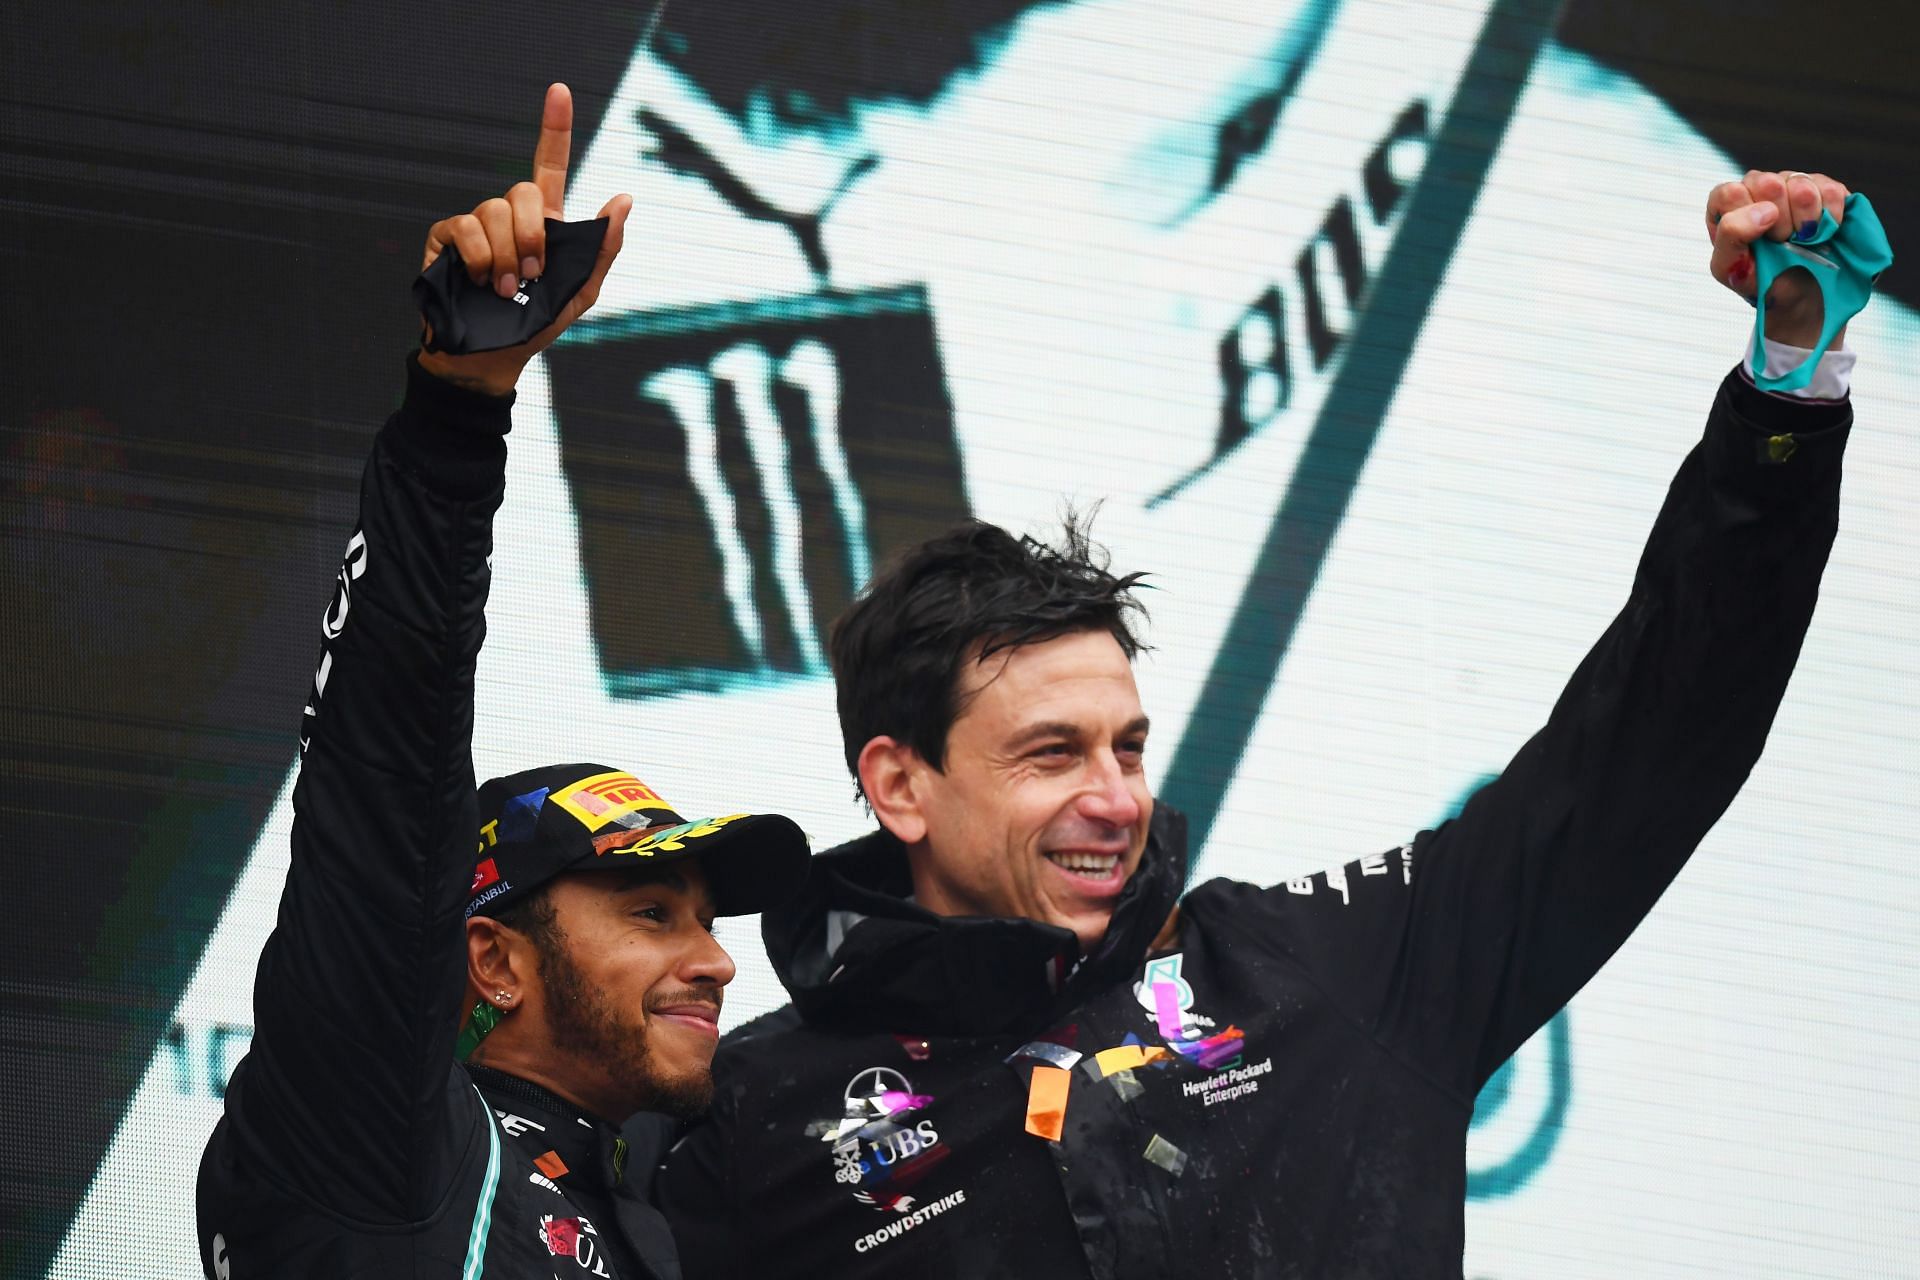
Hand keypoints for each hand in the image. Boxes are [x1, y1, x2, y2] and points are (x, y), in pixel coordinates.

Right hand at [416, 83, 631, 395]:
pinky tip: (479, 281)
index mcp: (543, 223)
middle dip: (532, 235)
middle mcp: (507, 217)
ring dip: (504, 255)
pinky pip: (464, 227)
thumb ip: (602, 247)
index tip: (560, 90)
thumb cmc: (537, 326)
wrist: (490, 358)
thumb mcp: (581, 292)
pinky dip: (477, 256)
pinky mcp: (444, 239)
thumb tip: (624, 198)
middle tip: (531, 274)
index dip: (554, 127)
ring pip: (492, 211)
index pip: (549, 164)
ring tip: (505, 288)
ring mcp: (474, 226)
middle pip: (520, 191)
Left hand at [1706, 169, 1849, 348]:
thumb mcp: (1729, 268)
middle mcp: (1757, 187)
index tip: (1760, 241)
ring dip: (1804, 221)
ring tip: (1802, 238)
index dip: (1748, 220)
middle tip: (1781, 242)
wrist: (1800, 294)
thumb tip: (1765, 210)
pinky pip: (1830, 190)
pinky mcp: (1824, 186)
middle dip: (1778, 222)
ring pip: (1800, 185)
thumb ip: (1730, 236)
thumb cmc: (1760, 278)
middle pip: (1767, 184)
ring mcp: (1792, 182)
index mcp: (1728, 205)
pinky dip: (1829, 217)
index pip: (1730, 193)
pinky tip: (1823, 231)